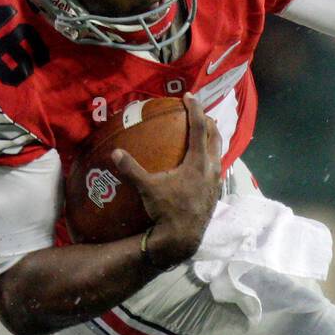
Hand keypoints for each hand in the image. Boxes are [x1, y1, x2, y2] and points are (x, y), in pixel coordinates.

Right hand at [112, 94, 221, 267]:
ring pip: (219, 153)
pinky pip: (217, 169)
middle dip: (208, 122)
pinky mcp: (215, 193)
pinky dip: (211, 159)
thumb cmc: (167, 211)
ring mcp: (216, 182)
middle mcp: (211, 168)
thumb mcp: (148, 189)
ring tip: (204, 136)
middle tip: (199, 114)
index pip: (199, 127)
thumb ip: (132, 169)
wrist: (183, 238)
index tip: (189, 97)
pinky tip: (202, 166)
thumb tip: (115, 153)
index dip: (195, 109)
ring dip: (213, 141)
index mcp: (197, 161)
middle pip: (215, 136)